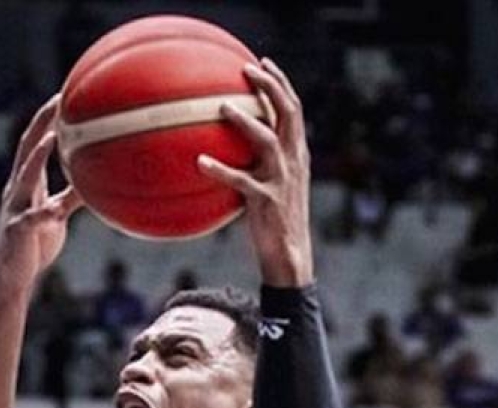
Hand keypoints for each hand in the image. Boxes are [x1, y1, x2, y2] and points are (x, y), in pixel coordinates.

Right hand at [0, 97, 81, 294]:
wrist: (12, 275)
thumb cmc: (35, 245)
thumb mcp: (56, 216)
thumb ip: (71, 196)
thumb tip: (94, 180)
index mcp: (27, 183)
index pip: (34, 142)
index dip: (47, 119)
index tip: (64, 95)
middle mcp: (17, 189)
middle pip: (27, 147)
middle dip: (41, 122)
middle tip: (58, 100)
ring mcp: (15, 208)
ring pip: (25, 176)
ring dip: (38, 156)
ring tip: (52, 138)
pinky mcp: (17, 231)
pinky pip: (30, 220)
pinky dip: (42, 213)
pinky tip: (53, 211)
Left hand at [197, 58, 313, 285]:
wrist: (289, 255)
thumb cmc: (275, 221)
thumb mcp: (273, 185)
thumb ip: (259, 163)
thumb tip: (228, 148)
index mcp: (297, 154)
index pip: (294, 109)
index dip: (280, 83)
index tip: (262, 62)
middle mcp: (294, 161)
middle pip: (288, 112)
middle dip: (269, 86)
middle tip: (246, 69)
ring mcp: (282, 179)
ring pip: (267, 140)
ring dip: (245, 121)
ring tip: (222, 107)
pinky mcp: (266, 201)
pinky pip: (241, 181)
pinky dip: (220, 170)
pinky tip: (200, 162)